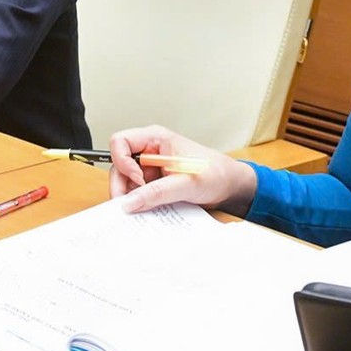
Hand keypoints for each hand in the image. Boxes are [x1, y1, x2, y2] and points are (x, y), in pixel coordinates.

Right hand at [107, 125, 255, 214]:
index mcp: (155, 139)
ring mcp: (150, 168)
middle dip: (121, 185)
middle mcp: (149, 151)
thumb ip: (157, 192)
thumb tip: (130, 202)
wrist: (231, 187)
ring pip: (126, 181)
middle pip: (119, 164)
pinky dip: (139, 203)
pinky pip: (138, 192)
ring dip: (130, 196)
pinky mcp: (154, 183)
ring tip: (139, 210)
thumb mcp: (185, 183)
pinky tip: (147, 211)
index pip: (120, 142)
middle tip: (127, 205)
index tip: (138, 180)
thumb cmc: (216, 173)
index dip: (122, 161)